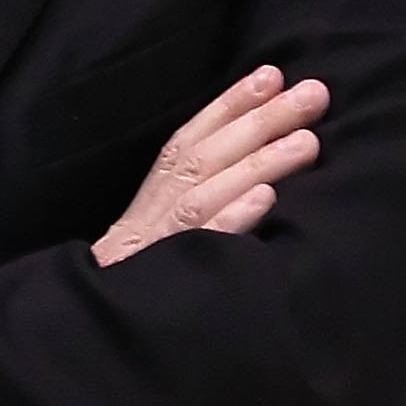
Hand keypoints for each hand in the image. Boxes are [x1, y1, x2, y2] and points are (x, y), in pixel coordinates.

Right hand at [92, 67, 328, 267]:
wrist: (92, 331)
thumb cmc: (140, 278)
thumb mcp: (161, 230)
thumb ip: (198, 193)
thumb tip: (262, 161)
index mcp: (154, 196)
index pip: (192, 137)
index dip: (230, 103)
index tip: (273, 73)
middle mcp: (153, 212)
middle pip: (207, 156)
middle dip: (261, 120)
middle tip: (314, 94)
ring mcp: (160, 246)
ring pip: (208, 193)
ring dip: (257, 164)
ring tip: (307, 143)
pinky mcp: (164, 281)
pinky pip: (199, 247)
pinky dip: (229, 221)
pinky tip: (263, 202)